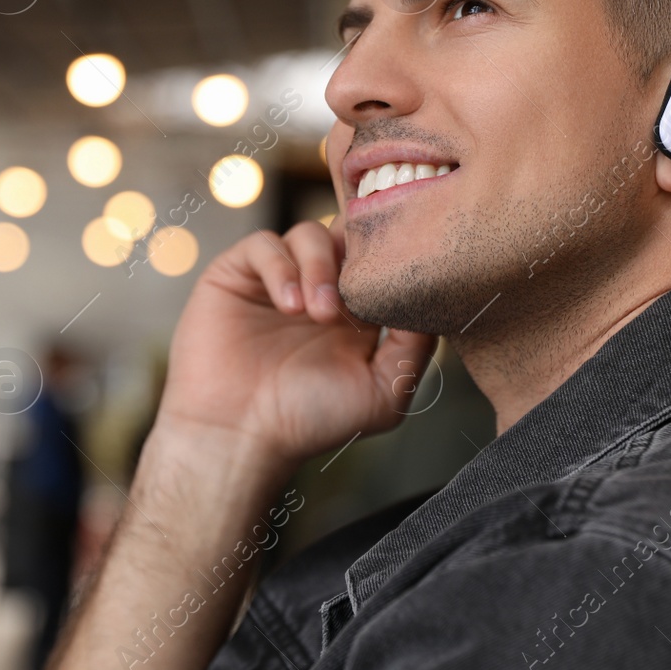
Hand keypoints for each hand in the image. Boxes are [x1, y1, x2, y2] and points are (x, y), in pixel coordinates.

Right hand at [159, 213, 437, 472]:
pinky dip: (281, 268)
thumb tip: (432, 299)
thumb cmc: (310, 422)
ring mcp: (278, 278)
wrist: (238, 435)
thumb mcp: (383, 391)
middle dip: (355, 253)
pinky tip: (287, 305)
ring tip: (317, 313)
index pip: (379, 260)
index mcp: (355, 312)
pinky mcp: (238, 273)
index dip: (391, 256)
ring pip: (308, 234)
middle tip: (353, 292)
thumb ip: (414, 346)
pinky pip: (264, 244)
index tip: (401, 268)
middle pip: (346, 236)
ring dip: (319, 267)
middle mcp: (318, 288)